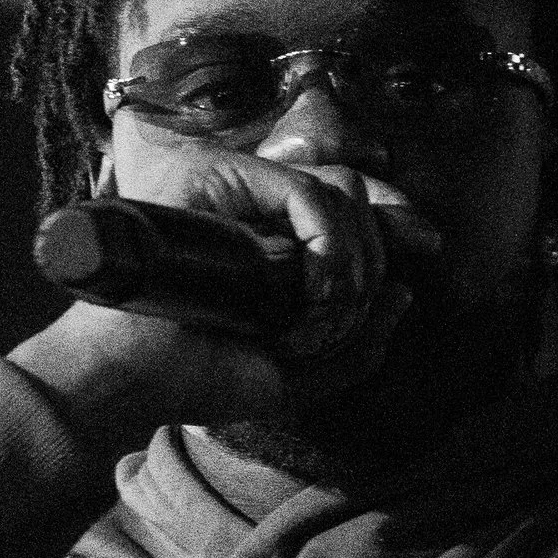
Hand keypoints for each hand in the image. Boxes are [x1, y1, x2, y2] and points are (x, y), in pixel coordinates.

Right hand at [11, 148, 442, 441]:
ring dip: (348, 266)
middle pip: (355, 195)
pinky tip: (306, 294)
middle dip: (373, 260)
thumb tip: (407, 293)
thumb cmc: (196, 378)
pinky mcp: (219, 177)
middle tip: (342, 319)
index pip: (350, 207)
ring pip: (340, 195)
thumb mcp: (297, 377)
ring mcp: (236, 186)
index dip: (392, 227)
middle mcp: (256, 204)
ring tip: (311, 322)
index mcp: (272, 238)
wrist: (130, 380)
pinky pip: (310, 195)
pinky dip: (327, 249)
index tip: (426, 252)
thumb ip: (356, 347)